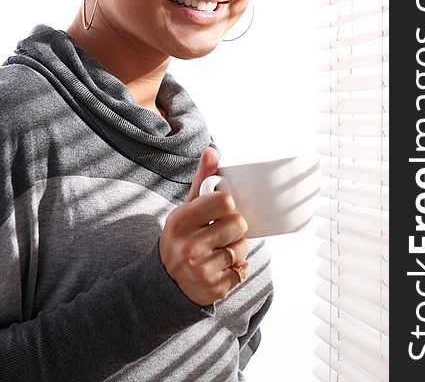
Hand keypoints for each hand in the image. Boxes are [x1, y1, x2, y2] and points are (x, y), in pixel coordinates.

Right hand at [159, 147, 249, 305]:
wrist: (166, 282)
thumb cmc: (183, 235)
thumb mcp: (187, 207)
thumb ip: (202, 179)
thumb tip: (212, 150)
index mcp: (180, 220)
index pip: (225, 201)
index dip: (228, 205)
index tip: (219, 210)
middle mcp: (188, 246)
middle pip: (239, 225)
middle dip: (235, 228)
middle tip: (221, 232)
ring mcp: (200, 271)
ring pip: (243, 249)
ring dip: (237, 248)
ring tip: (220, 250)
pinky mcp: (213, 290)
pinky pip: (243, 271)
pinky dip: (237, 269)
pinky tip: (219, 267)